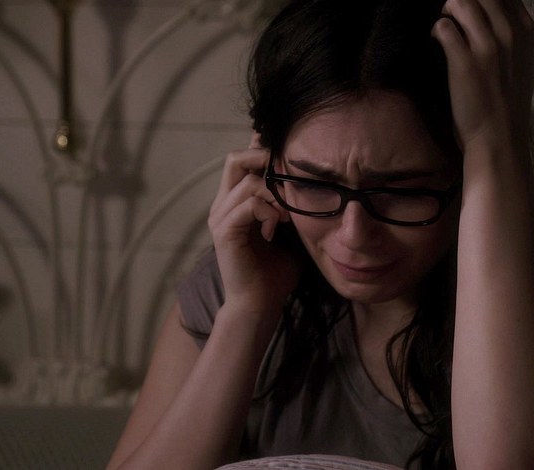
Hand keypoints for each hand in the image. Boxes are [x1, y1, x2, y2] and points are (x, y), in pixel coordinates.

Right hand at [207, 134, 299, 322]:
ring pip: (244, 180)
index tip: (288, 150)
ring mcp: (220, 218)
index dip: (261, 150)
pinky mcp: (224, 232)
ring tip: (288, 211)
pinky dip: (267, 210)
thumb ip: (289, 208)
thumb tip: (313, 188)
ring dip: (273, 191)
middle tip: (287, 172)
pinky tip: (278, 225)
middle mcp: (222, 206)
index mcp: (234, 204)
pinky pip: (247, 204)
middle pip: (234, 160)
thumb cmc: (273, 275)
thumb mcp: (286, 232)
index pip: (242, 162)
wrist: (258, 306)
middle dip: (262, 159)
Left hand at [432, 0, 533, 152]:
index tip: (470, 10)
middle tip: (453, 14)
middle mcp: (509, 33)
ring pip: (461, 2)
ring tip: (445, 26)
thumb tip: (490, 16)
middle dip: (463, 0)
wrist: (499, 136)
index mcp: (525, 30)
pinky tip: (436, 40)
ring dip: (447, 9)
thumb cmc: (507, 101)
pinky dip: (436, 29)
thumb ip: (509, 34)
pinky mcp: (464, 62)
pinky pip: (443, 27)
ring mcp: (487, 46)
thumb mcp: (521, 61)